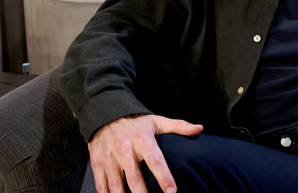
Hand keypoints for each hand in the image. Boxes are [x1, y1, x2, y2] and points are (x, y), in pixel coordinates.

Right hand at [88, 114, 203, 192]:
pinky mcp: (97, 163)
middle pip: (135, 179)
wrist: (104, 113)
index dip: (164, 177)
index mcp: (142, 140)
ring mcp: (109, 158)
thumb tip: (199, 128)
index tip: (172, 192)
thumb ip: (178, 126)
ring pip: (117, 185)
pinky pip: (102, 185)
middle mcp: (125, 149)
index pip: (155, 161)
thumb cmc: (135, 122)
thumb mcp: (156, 121)